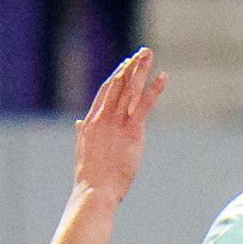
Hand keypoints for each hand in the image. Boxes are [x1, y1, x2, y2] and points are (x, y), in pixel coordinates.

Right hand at [70, 49, 164, 207]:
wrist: (94, 191)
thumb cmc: (89, 177)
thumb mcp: (82, 151)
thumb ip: (82, 134)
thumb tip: (79, 123)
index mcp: (90, 122)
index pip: (104, 92)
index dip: (115, 76)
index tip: (124, 65)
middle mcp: (103, 117)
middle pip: (117, 84)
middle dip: (129, 66)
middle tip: (140, 52)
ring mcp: (116, 123)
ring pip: (130, 88)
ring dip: (140, 69)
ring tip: (148, 54)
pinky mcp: (131, 131)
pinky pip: (144, 104)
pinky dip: (154, 88)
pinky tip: (163, 77)